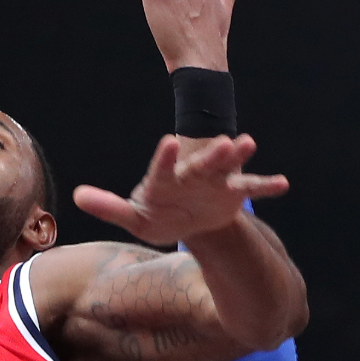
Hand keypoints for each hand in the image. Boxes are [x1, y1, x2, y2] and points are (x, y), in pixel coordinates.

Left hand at [73, 134, 287, 245]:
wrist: (184, 219)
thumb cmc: (155, 214)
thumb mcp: (133, 216)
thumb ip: (109, 206)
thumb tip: (76, 195)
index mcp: (164, 179)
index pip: (163, 167)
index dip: (165, 156)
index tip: (168, 141)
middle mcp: (191, 174)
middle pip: (201, 163)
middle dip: (213, 154)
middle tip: (226, 140)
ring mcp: (214, 181)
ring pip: (228, 167)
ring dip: (238, 156)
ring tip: (249, 142)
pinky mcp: (232, 192)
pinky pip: (251, 188)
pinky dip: (266, 185)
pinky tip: (283, 183)